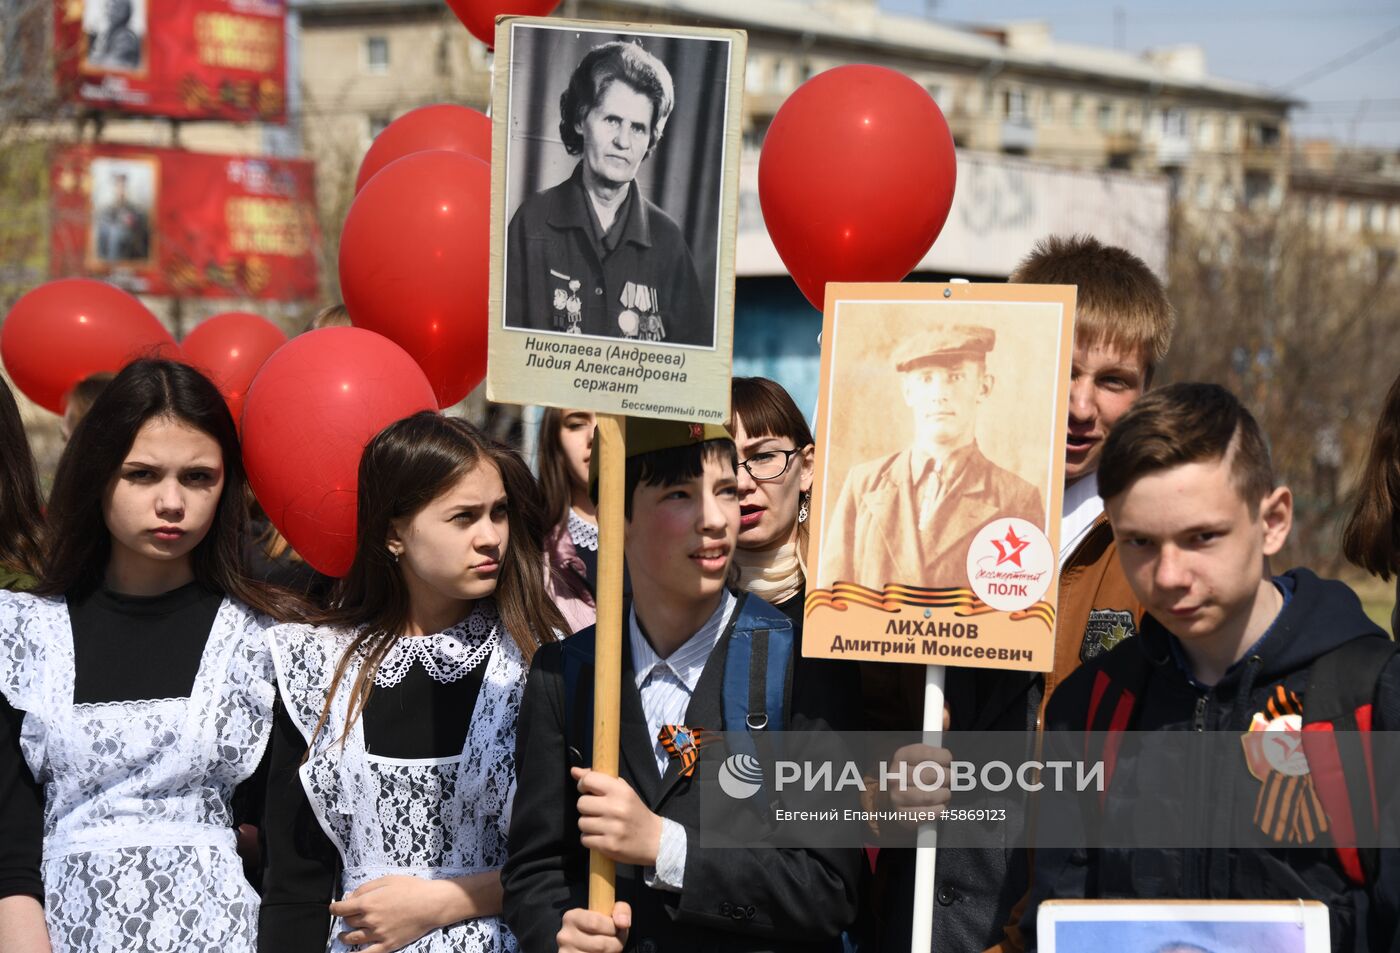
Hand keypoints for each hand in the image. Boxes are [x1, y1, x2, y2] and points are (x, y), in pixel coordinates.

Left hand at [330, 875, 455, 952]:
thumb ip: (365, 888)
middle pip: (348, 922)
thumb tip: (350, 897)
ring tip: (343, 936)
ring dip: (344, 937)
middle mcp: (369, 920)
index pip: (341, 909)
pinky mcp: (387, 945)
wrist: (432, 903)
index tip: (334, 908)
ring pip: (353, 938)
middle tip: (350, 915)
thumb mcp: (386, 880)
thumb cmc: (411, 888)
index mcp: (367, 902)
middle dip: (346, 918)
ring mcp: (378, 934)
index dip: (335, 908)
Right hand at [557, 902, 631, 952]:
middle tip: (617, 942)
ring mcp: (565, 952)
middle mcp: (565, 936)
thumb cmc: (601, 927)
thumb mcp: (610, 912)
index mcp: (572, 917)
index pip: (595, 923)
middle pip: (600, 945)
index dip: (613, 928)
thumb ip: (621, 910)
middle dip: (615, 944)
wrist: (588, 943)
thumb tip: (623, 923)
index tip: (618, 929)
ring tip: (608, 949)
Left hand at [572, 766, 662, 865]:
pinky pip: (585, 839)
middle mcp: (616, 808)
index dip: (583, 785)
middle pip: (581, 804)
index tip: (587, 790)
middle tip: (597, 811)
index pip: (589, 780)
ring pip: (581, 823)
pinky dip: (590, 839)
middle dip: (586, 808)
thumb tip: (574, 771)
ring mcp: (612, 828)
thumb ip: (600, 779)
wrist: (655, 840)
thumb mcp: (624, 791)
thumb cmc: (635, 812)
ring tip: (600, 825)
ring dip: (588, 825)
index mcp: (621, 791)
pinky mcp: (609, 845)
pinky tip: (602, 836)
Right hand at [887, 742, 952, 827]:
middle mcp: (895, 776)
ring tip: (945, 793)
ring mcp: (896, 796)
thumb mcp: (921, 753)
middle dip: (947, 777)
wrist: (895, 797)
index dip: (942, 756)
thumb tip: (946, 721)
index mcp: (900, 757)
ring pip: (929, 796)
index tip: (947, 759)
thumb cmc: (915, 772)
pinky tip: (940, 806)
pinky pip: (927, 814)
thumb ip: (935, 735)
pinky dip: (939, 810)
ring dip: (944, 795)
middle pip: (931, 775)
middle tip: (949, 778)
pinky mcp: (902, 815)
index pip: (925, 753)